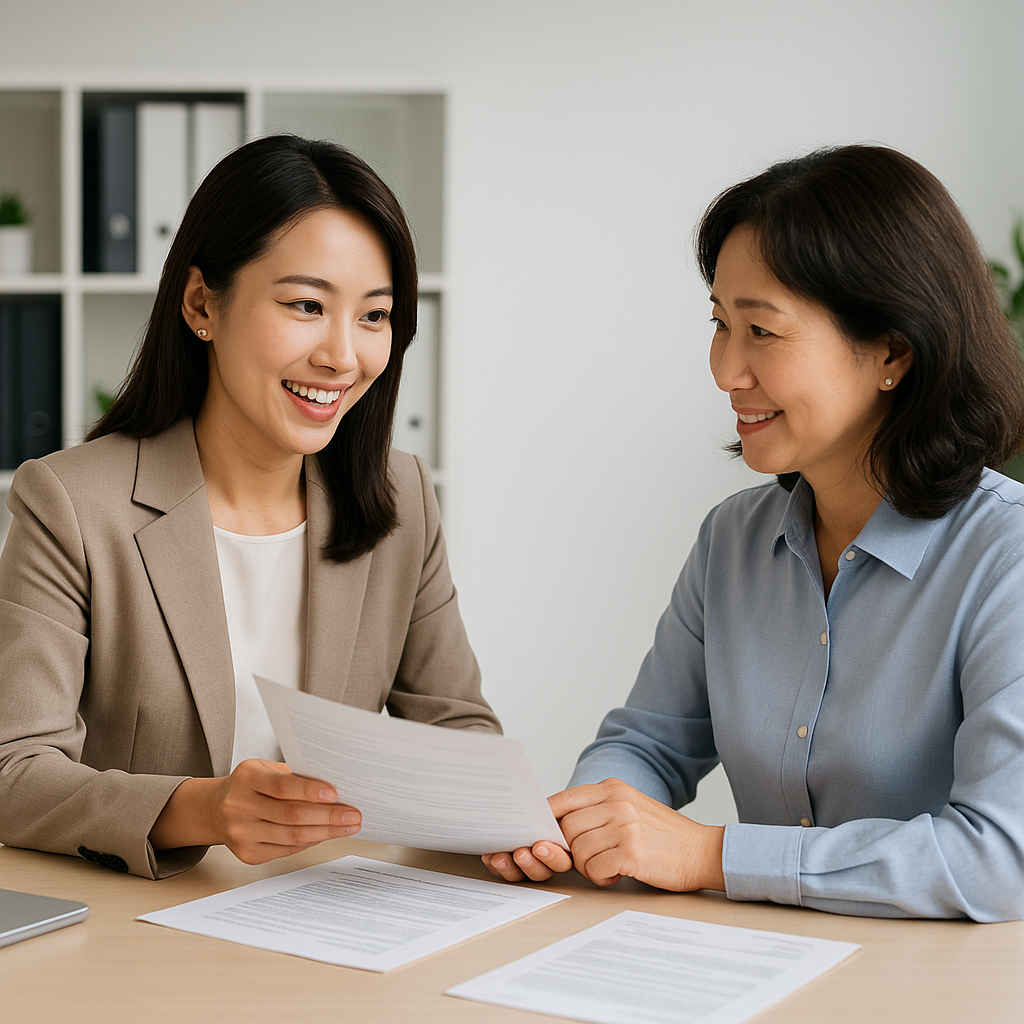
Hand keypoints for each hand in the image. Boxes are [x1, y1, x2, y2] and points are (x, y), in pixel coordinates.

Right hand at [151, 759, 360, 863]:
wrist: (215, 809)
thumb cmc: (250, 785)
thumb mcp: (265, 769)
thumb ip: (294, 776)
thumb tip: (335, 788)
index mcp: (247, 777)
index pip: (282, 786)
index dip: (309, 790)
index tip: (335, 793)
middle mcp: (240, 806)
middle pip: (291, 815)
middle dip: (328, 816)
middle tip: (353, 815)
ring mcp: (241, 833)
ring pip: (292, 836)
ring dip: (325, 832)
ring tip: (348, 826)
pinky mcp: (248, 854)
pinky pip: (287, 850)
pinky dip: (310, 841)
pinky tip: (325, 834)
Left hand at [482, 793, 573, 882]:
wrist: (531, 805)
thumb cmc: (546, 807)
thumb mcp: (562, 805)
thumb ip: (559, 807)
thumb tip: (546, 809)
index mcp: (562, 848)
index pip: (561, 860)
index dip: (553, 856)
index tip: (540, 847)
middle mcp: (545, 861)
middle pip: (542, 872)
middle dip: (530, 864)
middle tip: (521, 854)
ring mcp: (527, 864)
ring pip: (521, 875)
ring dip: (510, 868)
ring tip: (500, 858)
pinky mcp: (510, 865)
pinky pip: (503, 871)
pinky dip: (495, 865)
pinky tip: (489, 856)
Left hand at [550, 778, 724, 891]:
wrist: (703, 851)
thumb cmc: (663, 835)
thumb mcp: (630, 807)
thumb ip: (597, 809)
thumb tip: (554, 824)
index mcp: (613, 788)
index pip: (563, 799)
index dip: (547, 819)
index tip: (543, 834)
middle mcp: (617, 802)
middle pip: (565, 828)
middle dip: (571, 850)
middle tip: (591, 859)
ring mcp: (625, 826)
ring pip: (578, 851)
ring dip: (588, 866)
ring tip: (609, 866)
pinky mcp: (631, 853)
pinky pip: (594, 869)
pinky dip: (601, 878)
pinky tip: (618, 874)